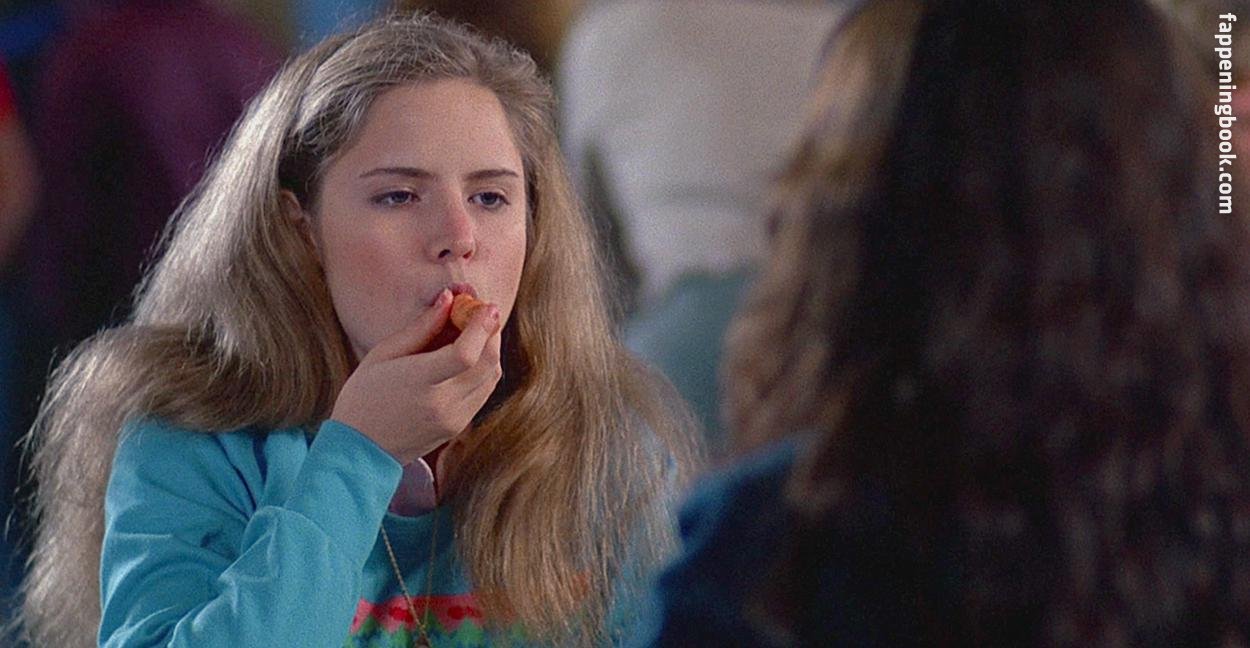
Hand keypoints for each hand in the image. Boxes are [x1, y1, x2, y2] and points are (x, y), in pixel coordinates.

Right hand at [330, 289, 502, 463]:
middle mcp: (442, 403)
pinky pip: (484, 391)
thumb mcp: (384, 354)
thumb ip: (421, 327)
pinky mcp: (459, 427)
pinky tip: (470, 356)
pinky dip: (484, 369)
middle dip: (491, 332)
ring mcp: (454, 418)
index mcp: (419, 382)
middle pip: (487, 362)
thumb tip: (448, 298)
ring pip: (492, 376)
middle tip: (482, 312)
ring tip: (475, 331)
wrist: (360, 449)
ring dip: (491, 349)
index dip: (482, 327)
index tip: (487, 305)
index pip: (466, 354)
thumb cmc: (364, 395)